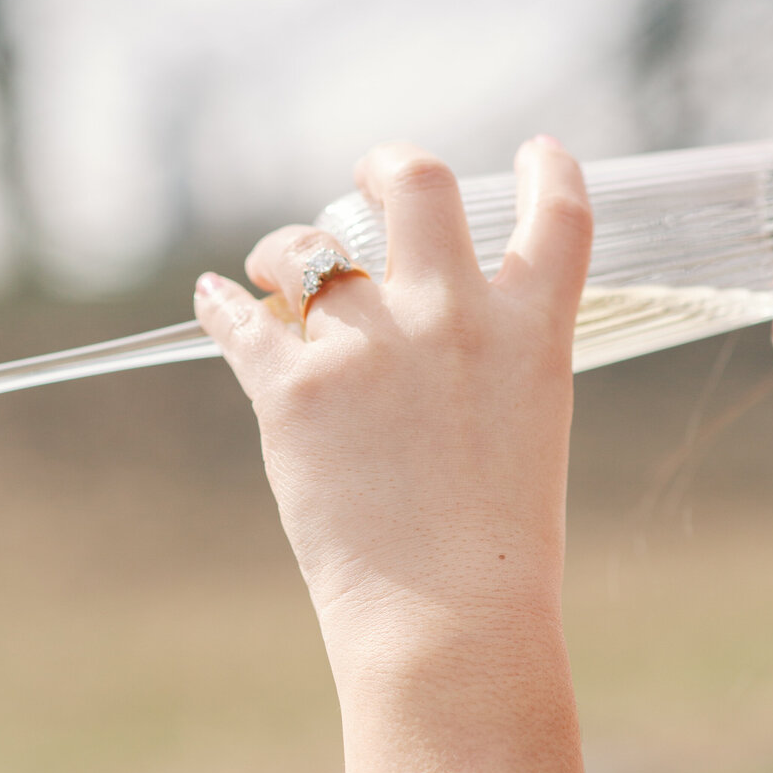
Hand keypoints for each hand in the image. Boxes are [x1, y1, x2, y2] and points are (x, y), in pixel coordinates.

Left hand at [194, 138, 591, 638]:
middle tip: (370, 176)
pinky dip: (221, 305)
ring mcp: (372, 346)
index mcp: (529, 333)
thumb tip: (423, 338)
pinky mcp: (297, 388)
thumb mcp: (523, 435)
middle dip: (389, 165)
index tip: (538, 152)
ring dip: (286, 250)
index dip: (552, 173)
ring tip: (273, 270)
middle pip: (419, 185)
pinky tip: (213, 298)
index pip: (559, 220)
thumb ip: (487, 367)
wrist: (447, 620)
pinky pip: (240, 321)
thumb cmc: (496, 553)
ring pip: (309, 247)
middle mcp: (451, 317)